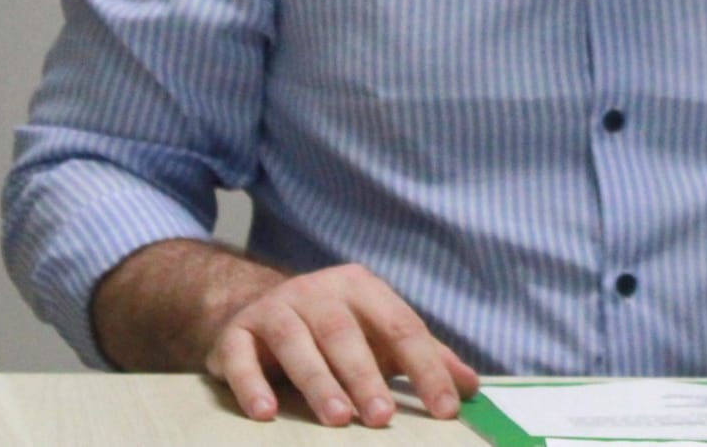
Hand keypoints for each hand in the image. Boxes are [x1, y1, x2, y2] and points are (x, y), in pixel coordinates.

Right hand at [203, 261, 479, 426]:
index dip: (426, 368)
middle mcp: (318, 290)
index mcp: (361, 288)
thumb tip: (470, 387)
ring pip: (296, 342)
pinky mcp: (236, 333)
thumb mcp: (379, 335)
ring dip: (317, 381)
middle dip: (365, 376)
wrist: (257, 307)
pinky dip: (252, 383)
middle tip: (383, 418)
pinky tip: (265, 412)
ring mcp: (275, 309)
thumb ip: (423, 357)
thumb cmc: (333, 329)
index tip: (446, 409)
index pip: (401, 326)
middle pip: (344, 333)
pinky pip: (241, 357)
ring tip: (337, 418)